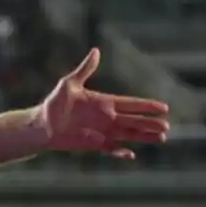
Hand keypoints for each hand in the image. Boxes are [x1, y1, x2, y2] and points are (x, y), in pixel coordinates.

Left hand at [39, 48, 169, 157]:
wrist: (40, 125)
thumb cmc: (53, 104)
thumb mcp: (69, 84)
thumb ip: (84, 69)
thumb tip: (95, 51)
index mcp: (104, 102)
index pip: (131, 104)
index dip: (147, 106)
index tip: (164, 108)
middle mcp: (107, 117)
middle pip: (134, 121)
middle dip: (150, 124)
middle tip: (166, 127)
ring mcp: (101, 131)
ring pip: (128, 135)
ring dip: (143, 137)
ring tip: (161, 139)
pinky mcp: (93, 144)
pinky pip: (111, 149)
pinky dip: (120, 152)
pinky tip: (131, 155)